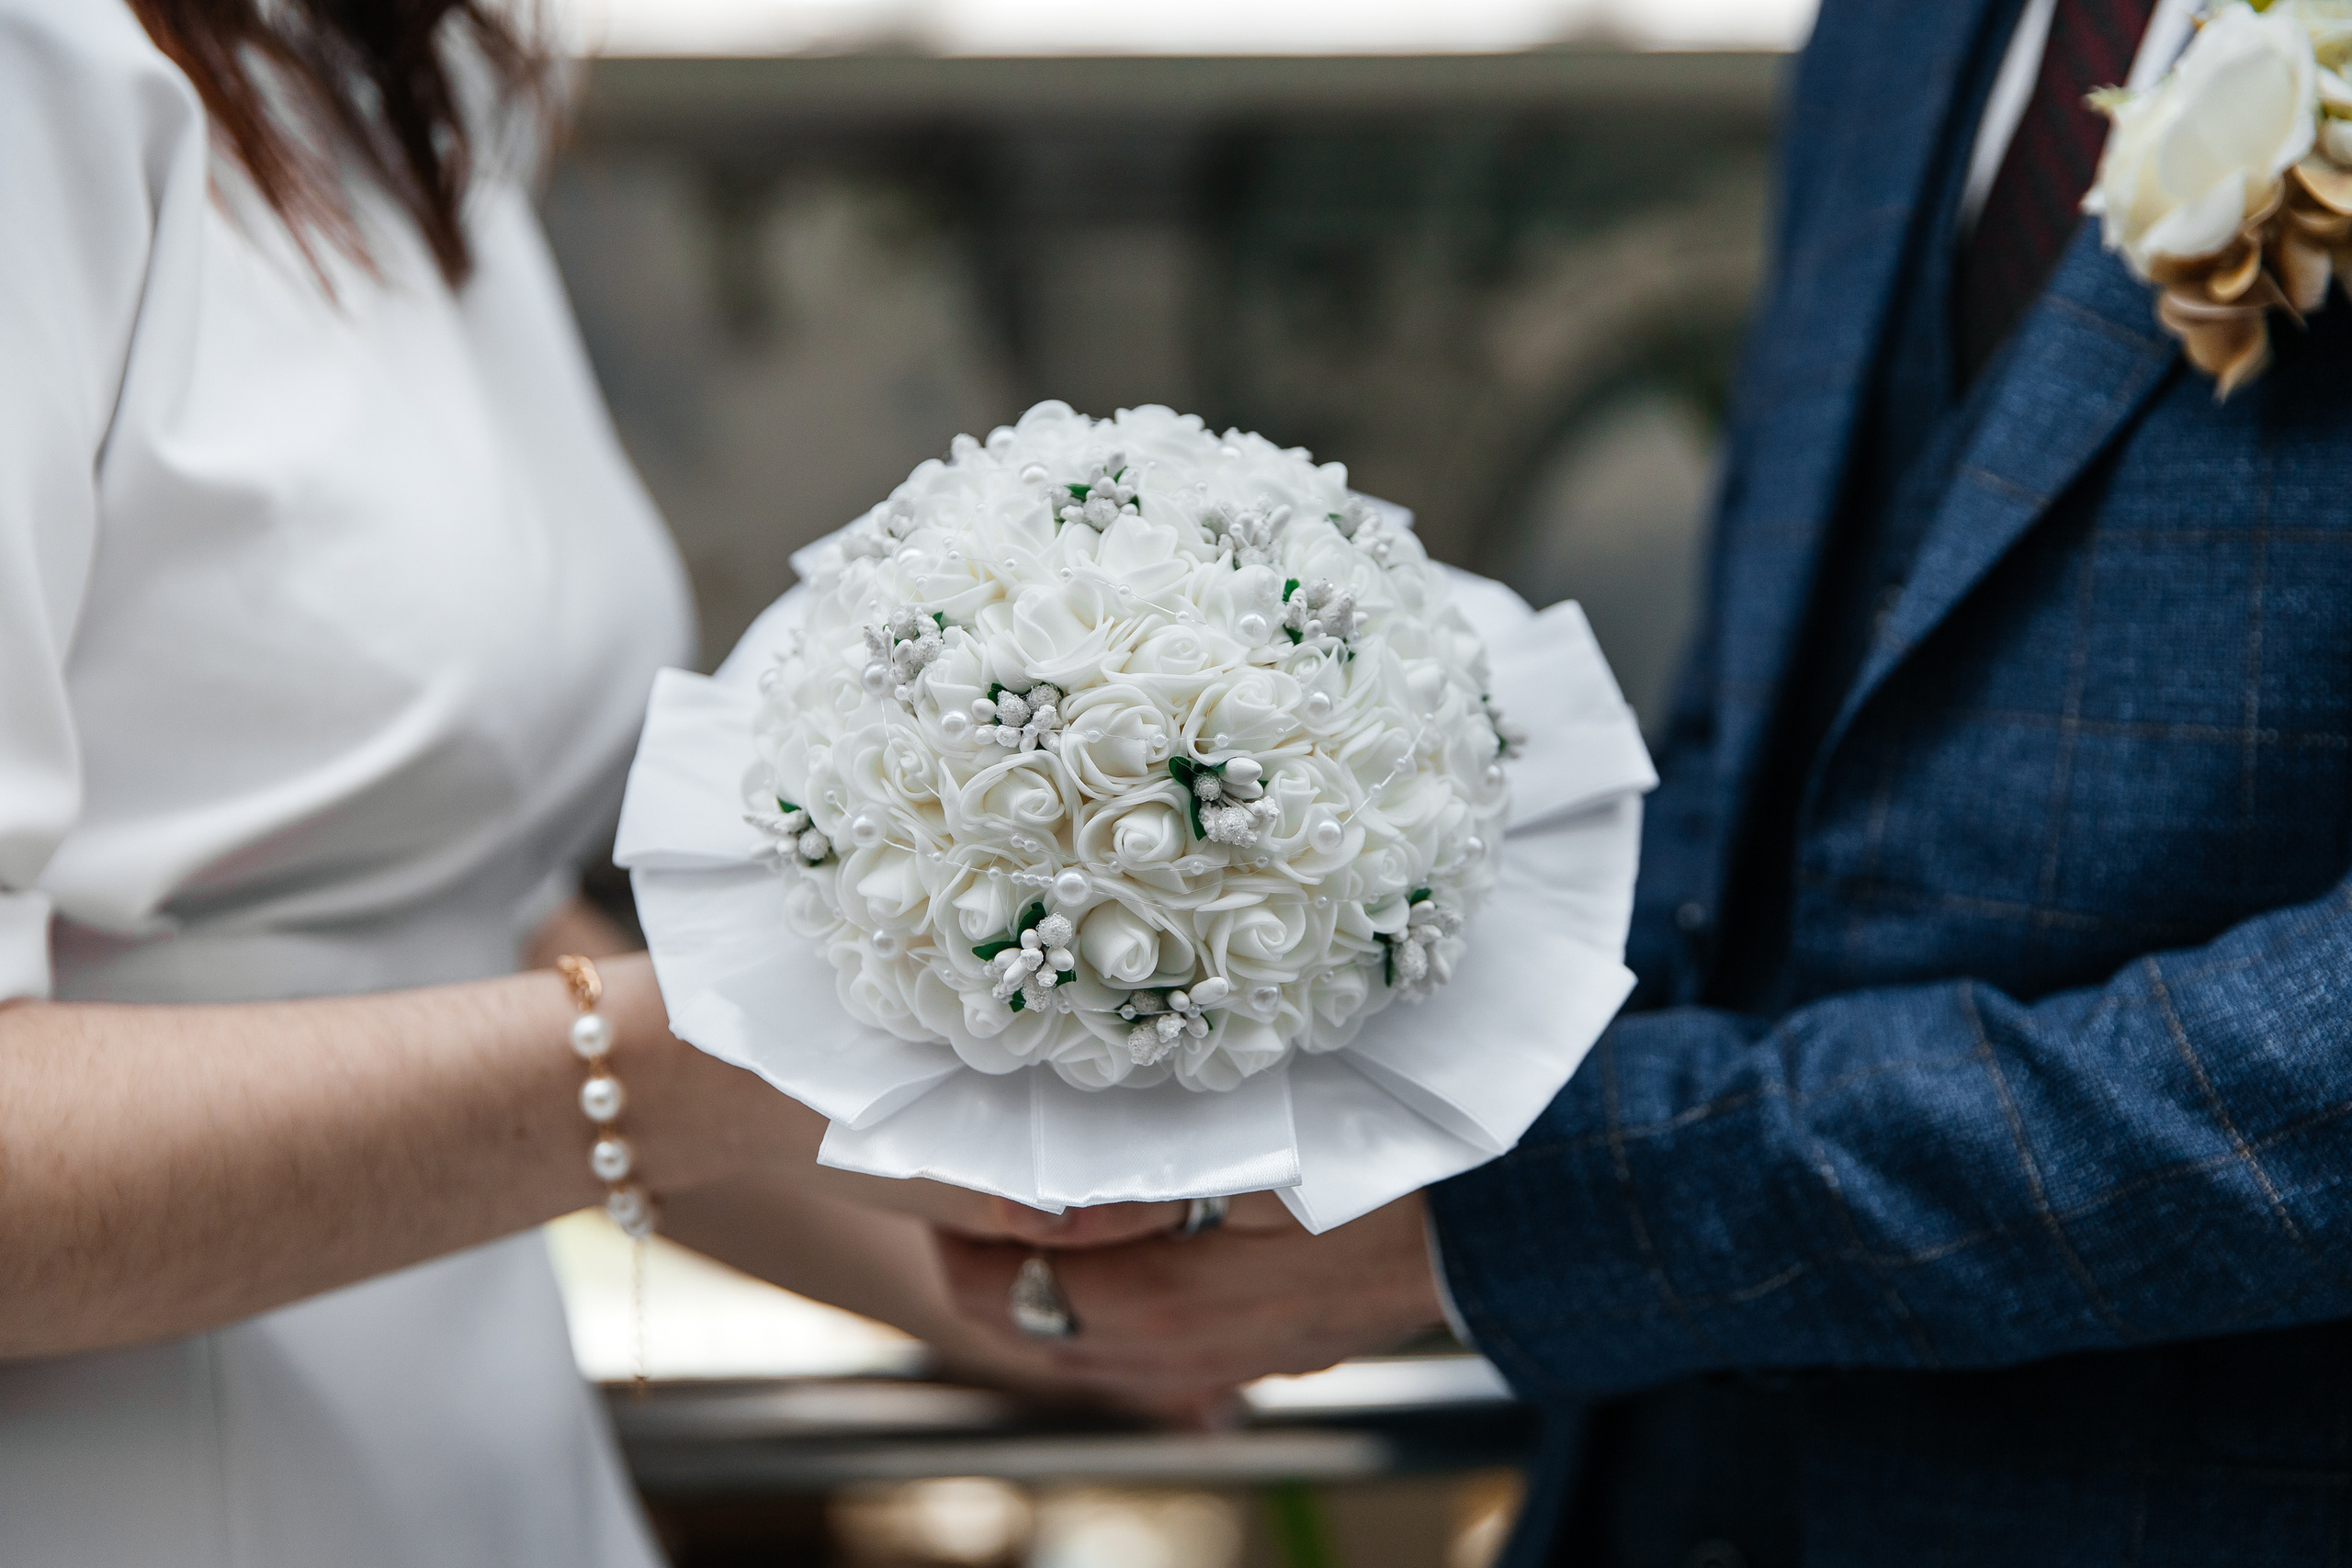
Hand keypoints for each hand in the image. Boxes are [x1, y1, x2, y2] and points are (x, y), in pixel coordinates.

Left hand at [933, 1192, 1446, 1401]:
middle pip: (1028, 1325)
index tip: (932, 1172)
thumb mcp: (1254, 1163)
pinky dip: (1089, 1318)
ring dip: (1028, 1293)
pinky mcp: (1244, 1360)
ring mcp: (1210, 1366)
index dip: (956, 1229)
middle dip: (976, 1265)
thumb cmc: (1368, 1177)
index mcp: (1159, 1303)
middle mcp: (1171, 1354)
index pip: (1007, 1282)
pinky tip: (1095, 1274)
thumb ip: (1135, 1187)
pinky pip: (1132, 1357)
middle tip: (951, 1196)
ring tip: (1005, 1229)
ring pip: (1076, 1347)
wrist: (1477, 1236)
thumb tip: (1028, 1203)